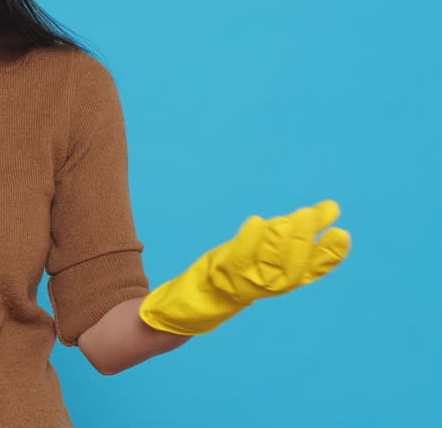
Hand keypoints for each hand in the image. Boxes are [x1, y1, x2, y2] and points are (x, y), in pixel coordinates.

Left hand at [138, 200, 351, 335]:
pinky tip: (257, 222)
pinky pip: (234, 261)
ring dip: (285, 238)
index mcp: (271, 284)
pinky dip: (247, 243)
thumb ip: (273, 246)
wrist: (182, 313)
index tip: (343, 235)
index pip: (306, 271)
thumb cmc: (217, 286)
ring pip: (269, 263)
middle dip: (307, 238)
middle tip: (322, 212)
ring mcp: (238, 284)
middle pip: (290, 265)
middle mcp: (259, 286)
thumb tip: (308, 217)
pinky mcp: (216, 279)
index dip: (327, 256)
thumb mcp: (248, 265)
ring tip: (302, 214)